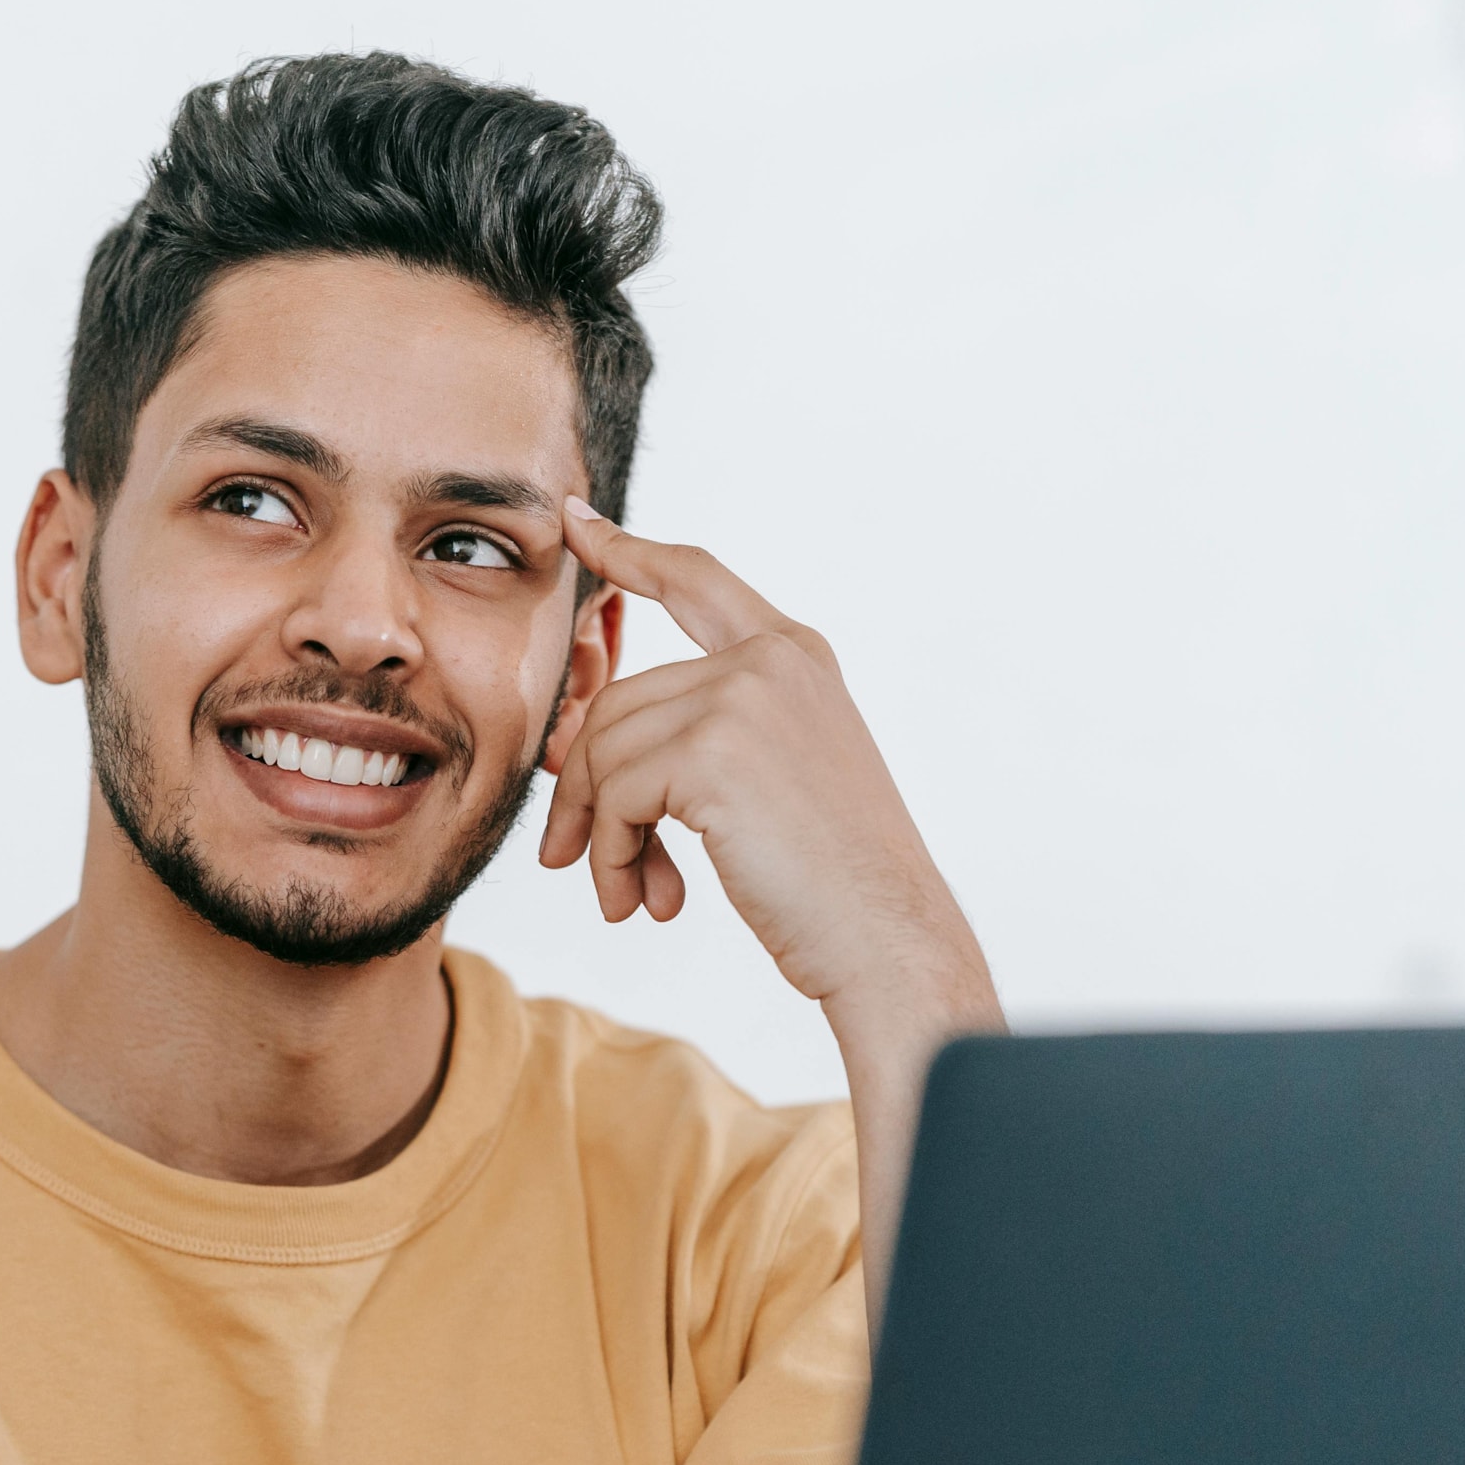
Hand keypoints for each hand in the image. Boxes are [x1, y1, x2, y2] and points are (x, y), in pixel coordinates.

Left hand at [543, 499, 987, 1023]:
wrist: (888, 936)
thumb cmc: (832, 882)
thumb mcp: (772, 782)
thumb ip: (698, 739)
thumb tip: (578, 748)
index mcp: (795, 656)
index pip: (696, 579)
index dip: (630, 552)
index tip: (577, 527)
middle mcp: (771, 660)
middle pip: (617, 703)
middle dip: (586, 792)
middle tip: (578, 865)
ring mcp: (743, 697)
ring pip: (605, 753)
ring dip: (601, 838)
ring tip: (626, 897)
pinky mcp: (713, 751)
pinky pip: (614, 796)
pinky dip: (612, 856)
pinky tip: (645, 901)